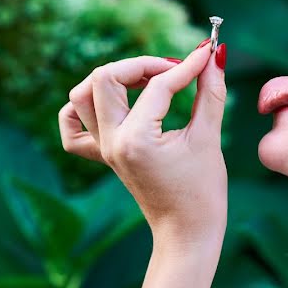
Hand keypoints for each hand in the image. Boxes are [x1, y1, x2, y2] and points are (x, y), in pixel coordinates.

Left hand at [58, 42, 227, 245]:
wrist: (187, 233)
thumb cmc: (203, 192)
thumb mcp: (209, 138)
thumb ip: (211, 92)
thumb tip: (214, 57)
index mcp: (137, 140)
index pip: (158, 85)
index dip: (187, 65)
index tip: (207, 54)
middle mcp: (112, 142)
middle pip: (106, 78)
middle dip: (142, 64)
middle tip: (174, 69)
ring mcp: (102, 150)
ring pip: (83, 95)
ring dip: (113, 78)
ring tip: (146, 80)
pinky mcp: (102, 156)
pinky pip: (74, 126)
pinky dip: (86, 107)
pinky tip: (115, 103)